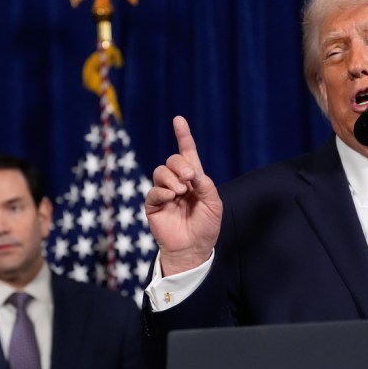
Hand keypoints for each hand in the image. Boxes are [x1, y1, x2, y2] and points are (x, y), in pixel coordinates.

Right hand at [145, 116, 222, 275]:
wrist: (193, 248)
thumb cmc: (206, 227)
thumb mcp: (214, 203)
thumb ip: (205, 184)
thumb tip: (192, 172)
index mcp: (194, 179)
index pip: (187, 153)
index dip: (183, 136)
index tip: (178, 120)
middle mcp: (178, 182)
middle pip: (173, 160)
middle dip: (181, 165)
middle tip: (190, 179)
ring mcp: (164, 193)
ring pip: (160, 171)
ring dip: (172, 178)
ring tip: (181, 192)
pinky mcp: (153, 205)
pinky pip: (153, 190)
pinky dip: (163, 191)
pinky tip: (171, 198)